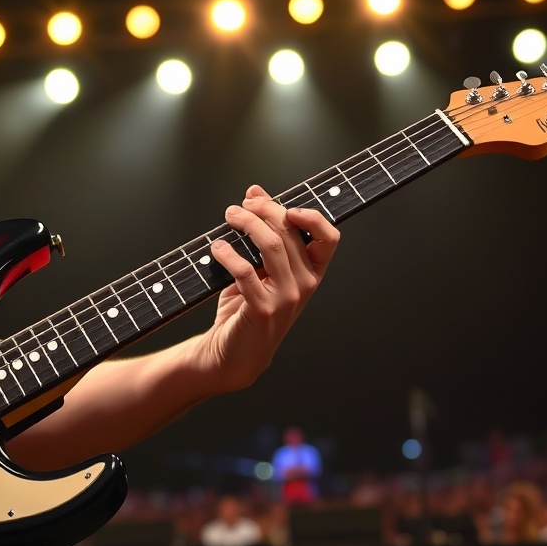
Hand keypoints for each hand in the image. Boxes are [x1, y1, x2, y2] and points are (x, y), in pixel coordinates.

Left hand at [196, 184, 339, 391]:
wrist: (232, 354)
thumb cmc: (247, 307)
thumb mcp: (259, 266)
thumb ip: (262, 230)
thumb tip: (255, 191)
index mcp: (311, 272)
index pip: (329, 237)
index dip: (312, 216)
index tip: (286, 205)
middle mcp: (304, 284)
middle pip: (290, 232)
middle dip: (263, 210)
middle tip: (239, 207)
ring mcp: (286, 298)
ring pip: (271, 245)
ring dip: (246, 224)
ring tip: (229, 217)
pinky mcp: (262, 308)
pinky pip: (245, 271)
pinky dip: (228, 254)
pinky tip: (217, 248)